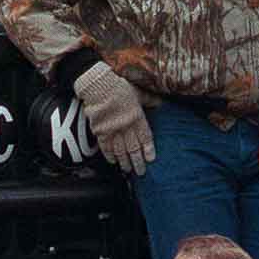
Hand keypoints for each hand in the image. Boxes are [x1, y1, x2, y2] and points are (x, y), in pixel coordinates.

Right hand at [74, 62, 155, 176]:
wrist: (98, 86)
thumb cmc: (119, 87)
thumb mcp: (138, 91)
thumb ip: (149, 99)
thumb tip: (160, 102)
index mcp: (137, 117)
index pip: (145, 138)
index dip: (148, 150)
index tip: (150, 160)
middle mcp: (126, 126)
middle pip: (133, 148)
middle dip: (137, 162)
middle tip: (140, 172)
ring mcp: (113, 130)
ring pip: (120, 150)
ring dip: (124, 161)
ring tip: (127, 170)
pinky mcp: (100, 130)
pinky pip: (105, 147)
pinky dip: (109, 155)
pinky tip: (113, 162)